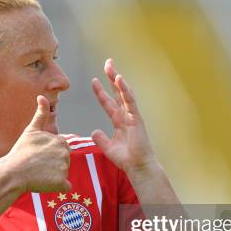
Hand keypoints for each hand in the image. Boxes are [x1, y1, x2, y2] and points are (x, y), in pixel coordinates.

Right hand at [6, 96, 71, 193]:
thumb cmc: (20, 152)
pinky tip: (44, 183)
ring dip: (53, 175)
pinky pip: (65, 186)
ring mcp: (63, 167)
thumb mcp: (31, 131)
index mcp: (60, 140)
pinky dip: (57, 186)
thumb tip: (41, 95)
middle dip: (53, 164)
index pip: (61, 149)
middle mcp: (64, 153)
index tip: (38, 155)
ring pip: (63, 173)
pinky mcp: (61, 182)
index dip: (49, 153)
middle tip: (37, 165)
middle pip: (64, 161)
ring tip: (38, 173)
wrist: (11, 173)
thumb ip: (40, 114)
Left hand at [91, 58, 158, 175]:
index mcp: (119, 121)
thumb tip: (94, 131)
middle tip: (107, 63)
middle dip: (112, 77)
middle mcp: (125, 115)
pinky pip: (130, 101)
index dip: (100, 91)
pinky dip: (125, 90)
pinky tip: (119, 79)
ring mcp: (132, 115)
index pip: (108, 102)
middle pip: (117, 92)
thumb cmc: (126, 158)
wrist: (137, 166)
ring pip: (124, 93)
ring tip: (111, 67)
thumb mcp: (108, 147)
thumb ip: (101, 139)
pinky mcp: (136, 118)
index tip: (93, 81)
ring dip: (117, 79)